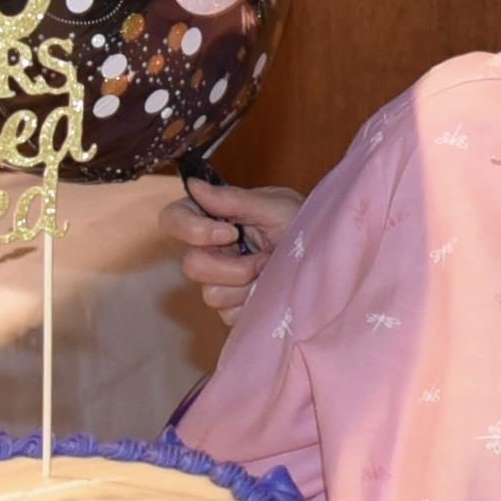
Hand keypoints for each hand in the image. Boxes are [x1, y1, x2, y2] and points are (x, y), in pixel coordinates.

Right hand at [159, 181, 301, 317]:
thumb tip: (194, 185)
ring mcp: (220, 280)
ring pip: (212, 295)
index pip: (173, 219)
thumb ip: (234, 199)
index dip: (194, 229)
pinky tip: (270, 290)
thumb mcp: (276, 206)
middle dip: (233, 267)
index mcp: (214, 217)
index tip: (230, 231)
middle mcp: (211, 249)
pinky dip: (255, 303)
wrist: (327, 259)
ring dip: (248, 285)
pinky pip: (230, 314)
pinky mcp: (233, 306)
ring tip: (271, 272)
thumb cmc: (303, 224)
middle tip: (264, 259)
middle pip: (191, 265)